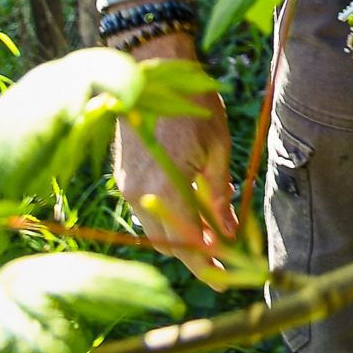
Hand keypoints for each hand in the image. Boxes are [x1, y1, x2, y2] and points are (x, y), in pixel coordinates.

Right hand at [110, 24, 240, 278]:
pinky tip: (194, 212)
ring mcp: (127, 186)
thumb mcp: (217, 148)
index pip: (187, 243)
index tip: (226, 280)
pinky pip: (147, 209)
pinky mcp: (124, 177)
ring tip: (215, 235)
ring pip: (155, 228)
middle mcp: (138, 194)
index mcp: (165, 188)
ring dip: (182, 237)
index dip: (206, 266)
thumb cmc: (193, 105)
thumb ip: (219, 194)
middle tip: (225, 260)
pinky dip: (170, 217)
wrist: (152, 72)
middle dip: (196, 255)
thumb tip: (228, 232)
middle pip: (168, 242)